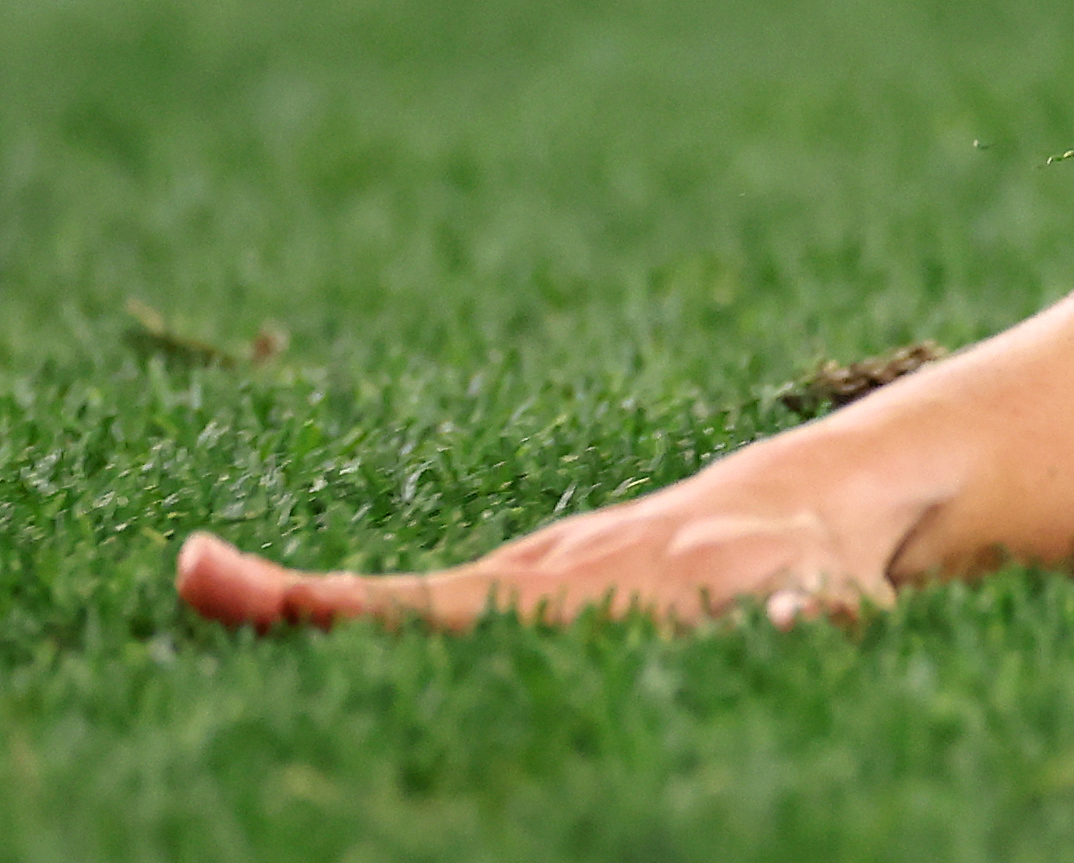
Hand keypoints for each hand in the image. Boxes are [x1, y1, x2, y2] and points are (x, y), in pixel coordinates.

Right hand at [176, 442, 915, 633]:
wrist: (814, 505)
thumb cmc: (819, 564)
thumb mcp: (827, 595)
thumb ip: (815, 616)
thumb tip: (808, 622)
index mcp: (590, 587)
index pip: (447, 605)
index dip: (345, 600)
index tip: (228, 572)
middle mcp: (547, 571)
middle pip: (402, 602)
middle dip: (294, 599)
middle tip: (191, 576)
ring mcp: (538, 574)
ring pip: (414, 605)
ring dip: (314, 608)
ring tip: (209, 591)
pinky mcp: (541, 587)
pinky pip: (445, 611)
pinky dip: (364, 615)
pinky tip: (289, 617)